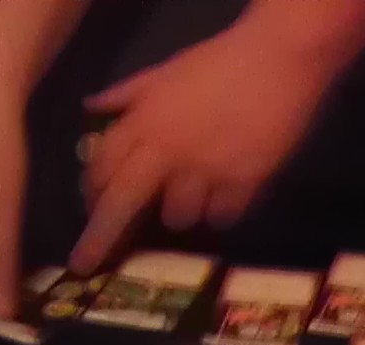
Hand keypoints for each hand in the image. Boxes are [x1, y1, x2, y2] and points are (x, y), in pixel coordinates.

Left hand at [71, 18, 340, 270]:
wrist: (279, 61)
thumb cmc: (220, 61)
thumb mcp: (164, 71)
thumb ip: (127, 94)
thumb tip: (92, 108)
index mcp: (144, 121)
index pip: (102, 166)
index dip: (91, 192)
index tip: (91, 207)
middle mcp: (167, 152)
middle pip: (122, 205)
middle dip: (100, 239)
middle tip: (85, 263)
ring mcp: (205, 172)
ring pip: (178, 217)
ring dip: (182, 209)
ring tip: (196, 192)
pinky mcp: (243, 185)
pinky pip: (221, 216)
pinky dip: (221, 209)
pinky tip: (228, 192)